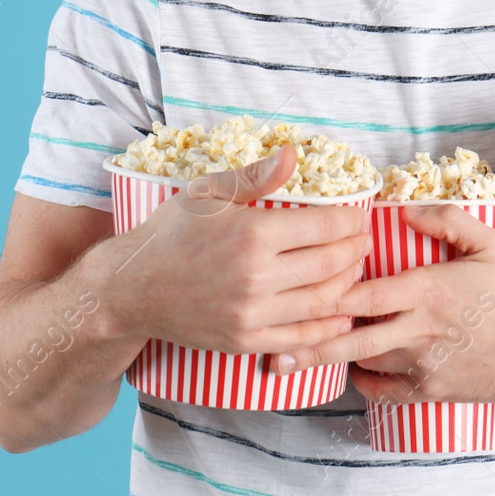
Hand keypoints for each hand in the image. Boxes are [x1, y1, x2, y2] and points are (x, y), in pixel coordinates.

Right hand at [95, 144, 368, 355]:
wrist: (130, 289)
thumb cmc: (169, 233)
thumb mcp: (207, 193)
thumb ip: (255, 176)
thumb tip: (294, 154)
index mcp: (252, 234)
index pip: (325, 227)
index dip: (351, 220)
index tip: (358, 215)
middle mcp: (256, 277)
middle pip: (331, 264)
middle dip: (356, 250)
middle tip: (364, 240)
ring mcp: (251, 314)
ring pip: (322, 301)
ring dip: (348, 284)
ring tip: (354, 268)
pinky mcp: (245, 341)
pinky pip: (300, 338)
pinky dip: (328, 326)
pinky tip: (341, 313)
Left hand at [271, 203, 494, 405]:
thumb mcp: (488, 241)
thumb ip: (444, 220)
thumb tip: (403, 210)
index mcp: (426, 290)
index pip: (362, 293)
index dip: (327, 292)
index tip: (299, 289)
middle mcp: (418, 330)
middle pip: (351, 337)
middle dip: (311, 341)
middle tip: (275, 345)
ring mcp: (423, 365)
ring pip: (364, 361)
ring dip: (338, 355)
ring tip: (304, 352)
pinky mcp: (431, 391)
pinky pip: (384, 391)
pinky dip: (364, 381)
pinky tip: (354, 370)